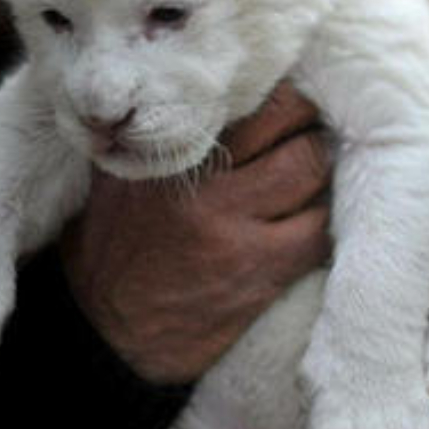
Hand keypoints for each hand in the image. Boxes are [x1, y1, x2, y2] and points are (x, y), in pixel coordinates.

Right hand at [61, 84, 331, 382]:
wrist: (107, 334)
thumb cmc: (114, 248)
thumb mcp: (117, 179)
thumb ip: (155, 138)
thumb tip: (199, 95)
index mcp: (164, 154)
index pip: (245, 99)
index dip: (278, 94)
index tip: (285, 100)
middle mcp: (202, 185)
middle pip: (290, 125)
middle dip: (307, 124)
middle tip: (307, 132)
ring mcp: (236, 228)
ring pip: (312, 172)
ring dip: (319, 171)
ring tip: (309, 175)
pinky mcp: (261, 271)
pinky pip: (318, 230)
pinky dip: (321, 221)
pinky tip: (309, 221)